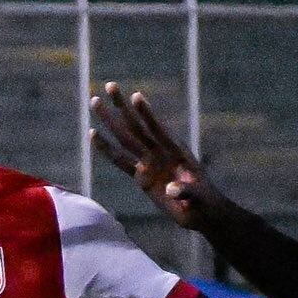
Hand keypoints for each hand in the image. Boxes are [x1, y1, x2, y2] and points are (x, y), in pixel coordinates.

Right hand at [90, 82, 222, 228]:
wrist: (202, 211)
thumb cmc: (204, 203)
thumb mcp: (198, 198)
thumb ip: (185, 192)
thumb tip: (170, 190)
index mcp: (175, 152)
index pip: (158, 129)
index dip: (147, 114)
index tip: (136, 96)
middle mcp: (160, 153)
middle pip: (137, 127)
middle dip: (122, 107)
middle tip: (109, 85)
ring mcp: (149, 163)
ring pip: (126, 137)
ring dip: (111, 119)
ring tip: (96, 100)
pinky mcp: (141, 176)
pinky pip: (120, 161)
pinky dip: (106, 149)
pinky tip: (93, 134)